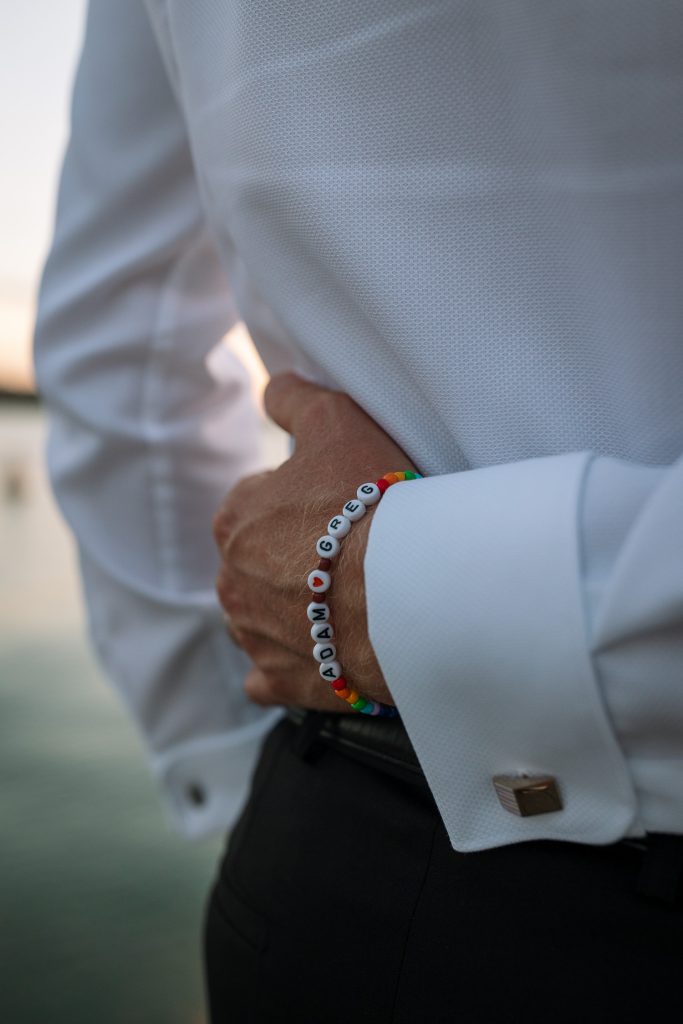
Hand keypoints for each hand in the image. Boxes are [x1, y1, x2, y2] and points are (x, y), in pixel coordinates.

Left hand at [213, 373, 417, 712]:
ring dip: (289, 608)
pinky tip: (318, 651)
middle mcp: (231, 580)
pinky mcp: (282, 680)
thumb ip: (293, 398)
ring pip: (260, 616)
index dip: (301, 499)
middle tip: (349, 550)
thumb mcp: (335, 420)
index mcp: (235, 518)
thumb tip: (271, 388)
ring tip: (344, 598)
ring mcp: (254, 636)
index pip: (257, 501)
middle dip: (293, 555)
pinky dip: (287, 664)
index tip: (339, 504)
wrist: (408, 593)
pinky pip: (269, 675)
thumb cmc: (372, 501)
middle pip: (258, 560)